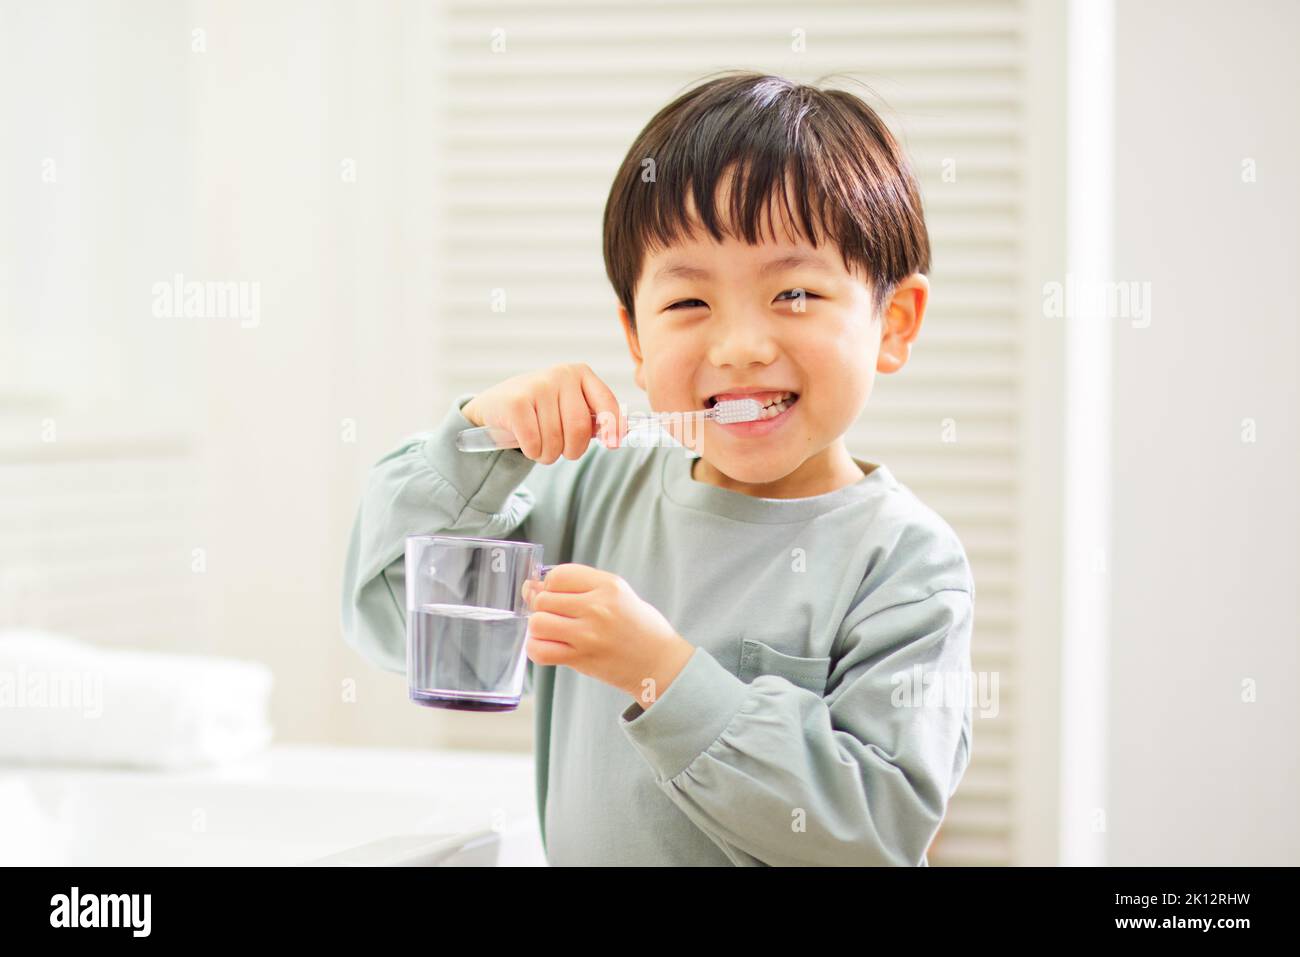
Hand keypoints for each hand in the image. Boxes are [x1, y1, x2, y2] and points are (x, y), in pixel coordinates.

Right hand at [459, 363, 626, 462]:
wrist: (495, 406)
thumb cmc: (540, 411)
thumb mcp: (569, 407)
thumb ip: (594, 419)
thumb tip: (620, 435)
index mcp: (580, 373)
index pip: (606, 401)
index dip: (613, 426)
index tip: (612, 445)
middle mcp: (560, 375)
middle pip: (579, 428)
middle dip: (573, 450)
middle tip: (564, 452)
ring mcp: (537, 386)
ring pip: (556, 440)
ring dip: (549, 455)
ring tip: (541, 446)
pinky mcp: (515, 402)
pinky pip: (535, 442)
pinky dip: (533, 452)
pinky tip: (528, 444)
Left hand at [521, 564, 694, 706]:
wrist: (661, 663)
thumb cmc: (640, 627)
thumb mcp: (619, 594)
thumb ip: (580, 588)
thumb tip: (532, 586)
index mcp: (609, 585)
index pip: (559, 574)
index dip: (550, 584)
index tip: (557, 595)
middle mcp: (598, 607)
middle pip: (544, 598)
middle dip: (543, 607)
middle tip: (556, 616)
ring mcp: (589, 634)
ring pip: (538, 622)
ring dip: (539, 628)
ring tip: (553, 632)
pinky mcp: (582, 658)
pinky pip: (540, 651)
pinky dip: (536, 649)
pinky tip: (549, 647)